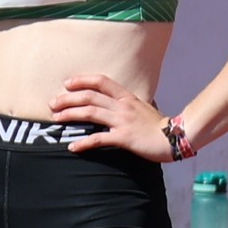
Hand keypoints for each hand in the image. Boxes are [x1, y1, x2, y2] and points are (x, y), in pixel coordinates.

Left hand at [52, 71, 173, 157]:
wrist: (175, 139)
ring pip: (90, 112)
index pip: (101, 81)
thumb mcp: (143, 108)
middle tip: (53, 104)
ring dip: (70, 115)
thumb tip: (117, 102)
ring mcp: (123, 121)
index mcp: (127, 97)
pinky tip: (72, 147)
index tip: (66, 84)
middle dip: (68, 98)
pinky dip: (83, 143)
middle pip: (90, 96)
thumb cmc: (158, 126)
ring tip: (56, 119)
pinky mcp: (124, 138)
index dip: (82, 80)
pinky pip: (99, 139)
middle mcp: (123, 106)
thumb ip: (128, 104)